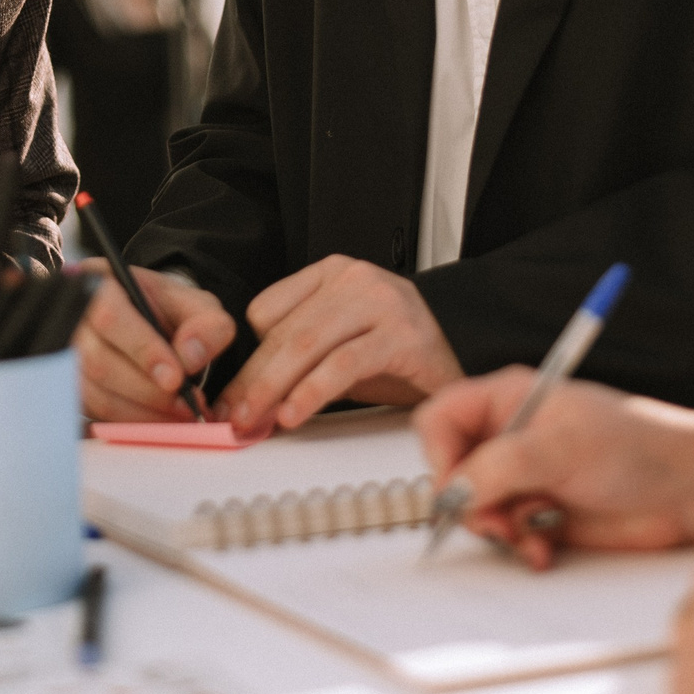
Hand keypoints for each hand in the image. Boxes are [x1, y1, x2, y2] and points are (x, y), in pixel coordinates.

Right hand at [73, 264, 237, 420]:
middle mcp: (71, 320)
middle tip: (188, 405)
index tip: (176, 378)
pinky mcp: (69, 389)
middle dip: (148, 391)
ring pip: (94, 393)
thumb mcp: (194, 304)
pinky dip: (130, 423)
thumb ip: (205, 324)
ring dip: (142, 413)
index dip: (142, 349)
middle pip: (99, 361)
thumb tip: (191, 357)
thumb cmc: (165, 310)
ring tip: (180, 415)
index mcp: (99, 284)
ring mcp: (64, 357)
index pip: (110, 316)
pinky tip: (160, 422)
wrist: (146, 322)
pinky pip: (93, 414)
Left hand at [219, 257, 462, 436]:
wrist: (463, 354)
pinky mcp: (401, 334)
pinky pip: (344, 363)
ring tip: (256, 419)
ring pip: (308, 343)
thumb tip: (248, 398)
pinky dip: (313, 391)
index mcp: (332, 273)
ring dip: (273, 387)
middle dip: (252, 379)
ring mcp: (380, 302)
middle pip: (285, 330)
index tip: (231, 395)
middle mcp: (354, 279)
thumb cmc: (398, 355)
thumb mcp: (340, 347)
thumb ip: (299, 360)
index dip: (247, 357)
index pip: (268, 309)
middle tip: (232, 415)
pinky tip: (295, 412)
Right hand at [413, 373, 693, 566]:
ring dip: (496, 529)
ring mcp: (526, 475)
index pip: (442, 419)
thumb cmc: (641, 447)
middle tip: (495, 519)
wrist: (691, 489)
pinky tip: (542, 546)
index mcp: (509, 399)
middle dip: (469, 501)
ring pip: (476, 507)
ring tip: (527, 534)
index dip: (440, 453)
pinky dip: (517, 545)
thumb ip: (500, 465)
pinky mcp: (541, 511)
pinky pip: (506, 532)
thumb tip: (455, 489)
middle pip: (452, 469)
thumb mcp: (562, 447)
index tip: (456, 484)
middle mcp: (512, 435)